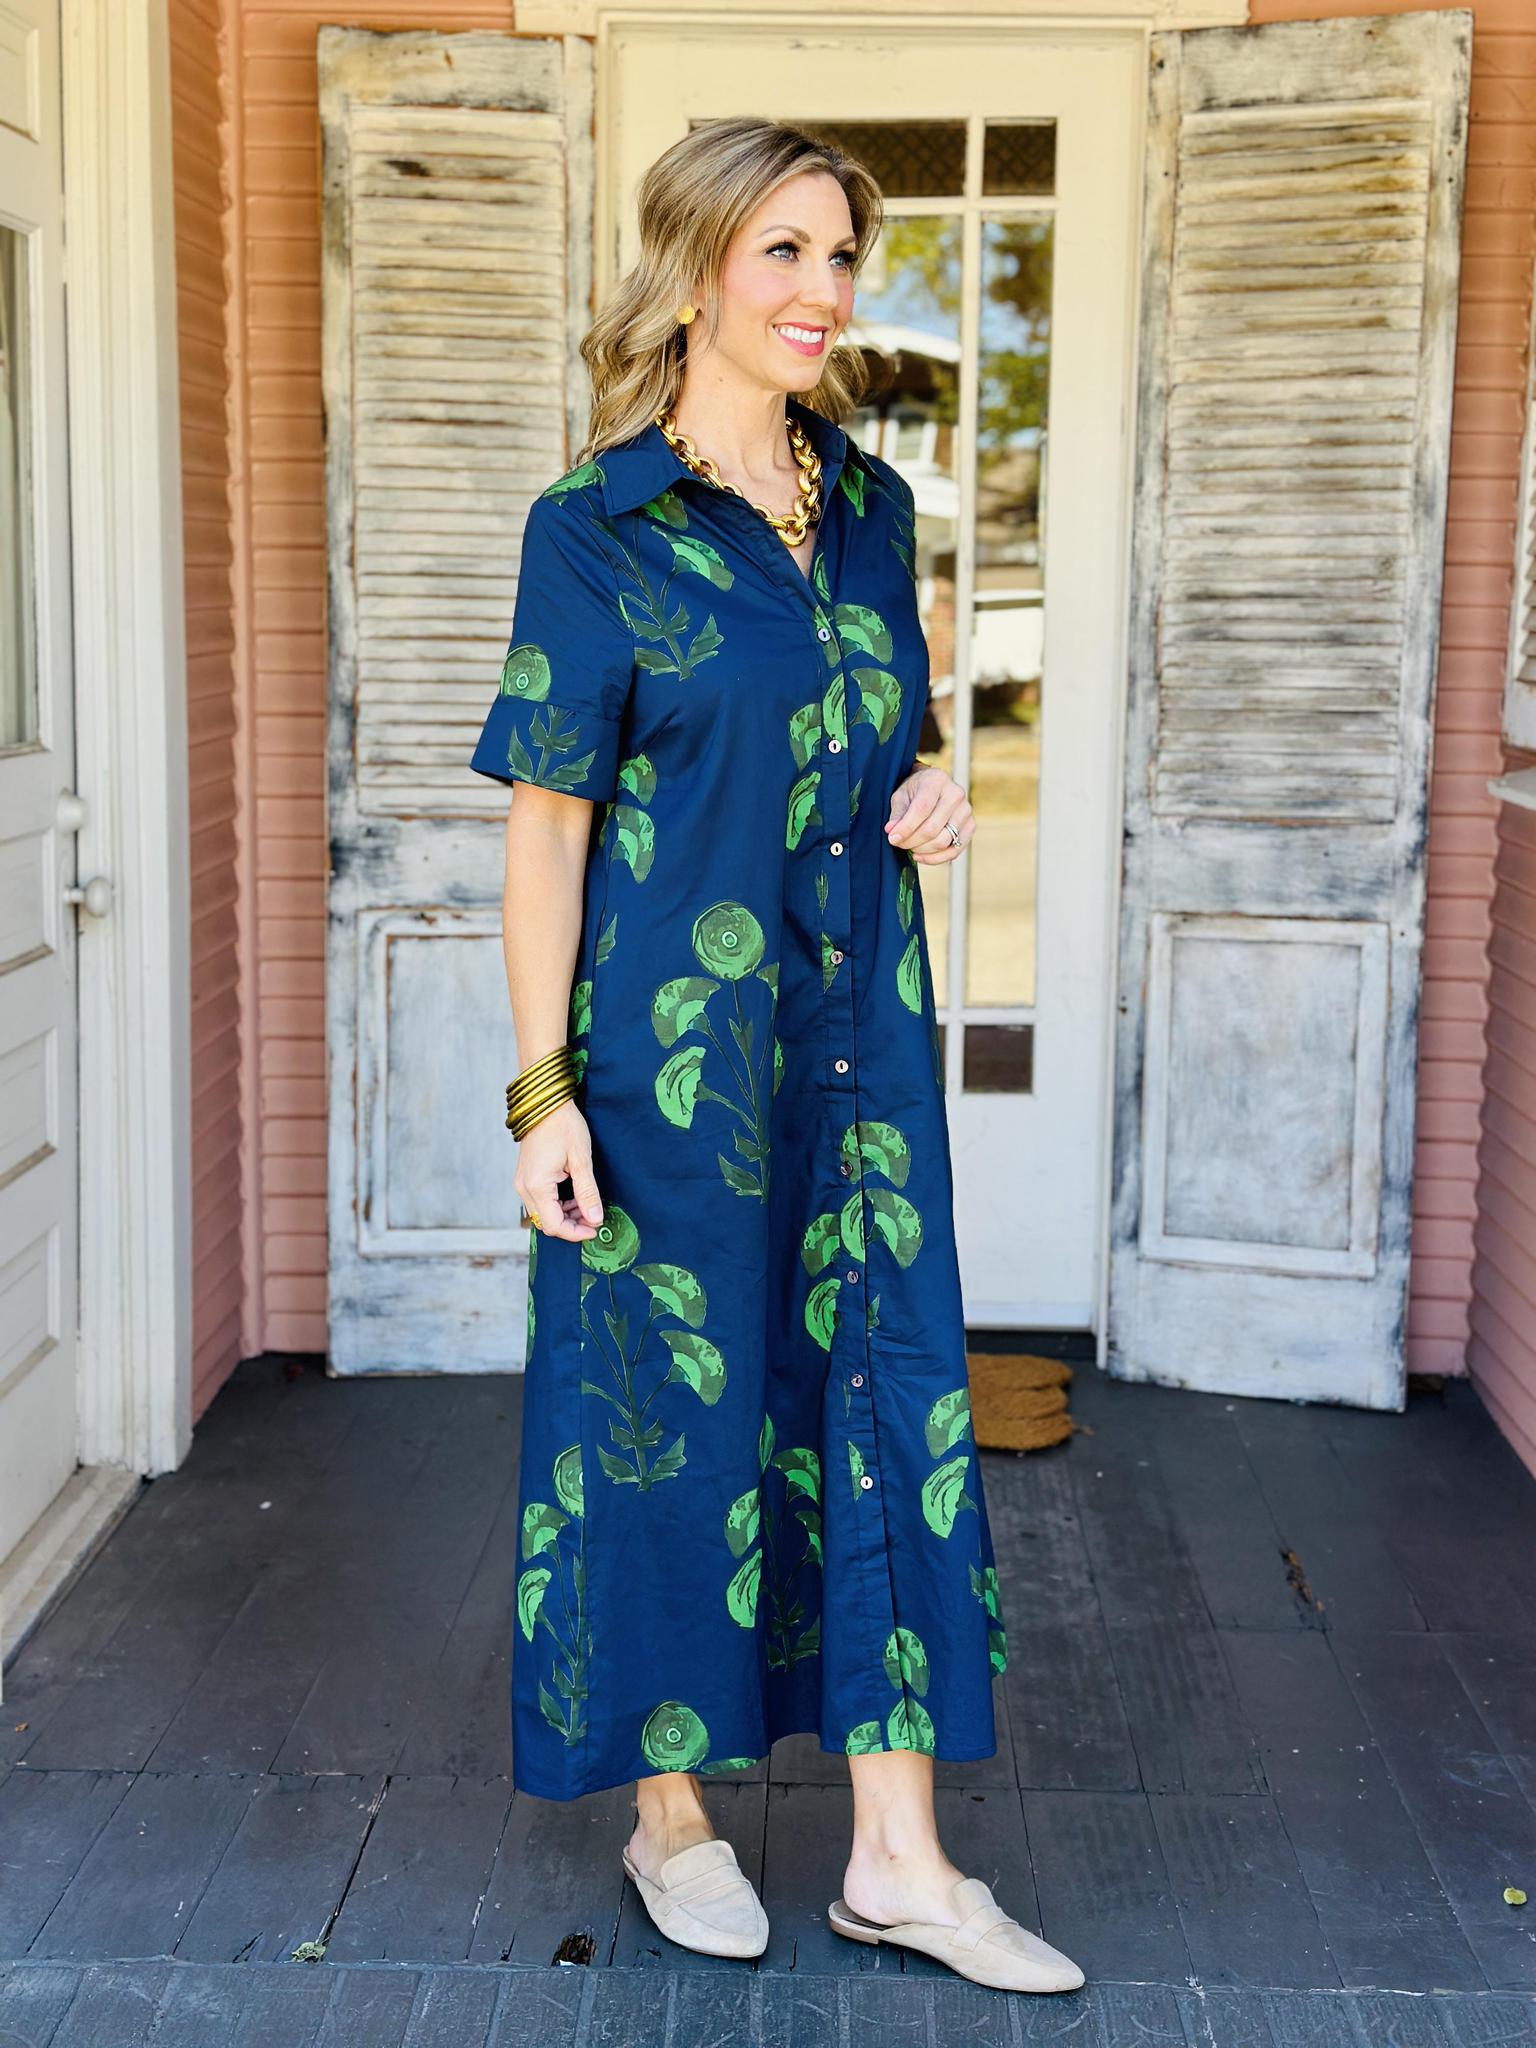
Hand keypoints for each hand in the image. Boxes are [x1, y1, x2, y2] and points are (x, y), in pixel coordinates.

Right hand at [516, 1099, 604, 1240]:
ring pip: (543, 1214)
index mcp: (537, 1186)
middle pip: (546, 1223)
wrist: (546, 1103)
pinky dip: (557, 1205)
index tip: (595, 1228)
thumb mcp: (581, 1160)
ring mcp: (522, 1182)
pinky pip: (539, 1202)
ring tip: (586, 1206)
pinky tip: (573, 1197)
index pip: (554, 1225)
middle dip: (571, 1225)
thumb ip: (588, 1192)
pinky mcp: (525, 1177)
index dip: (575, 1232)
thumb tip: (596, 1218)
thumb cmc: (564, 1126)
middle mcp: (524, 1188)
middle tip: (593, 1217)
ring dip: (564, 1216)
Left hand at [884, 765, 972, 863]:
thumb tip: (891, 832)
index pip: (922, 809)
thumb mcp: (901, 796)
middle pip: (932, 829)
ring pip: (943, 842)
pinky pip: (955, 850)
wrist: (932, 787)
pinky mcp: (971, 826)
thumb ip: (897, 814)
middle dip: (911, 841)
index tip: (892, 838)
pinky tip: (921, 856)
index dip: (905, 828)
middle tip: (899, 843)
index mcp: (936, 780)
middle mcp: (956, 794)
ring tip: (910, 847)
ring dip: (922, 850)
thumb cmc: (914, 791)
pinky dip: (936, 859)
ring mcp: (966, 810)